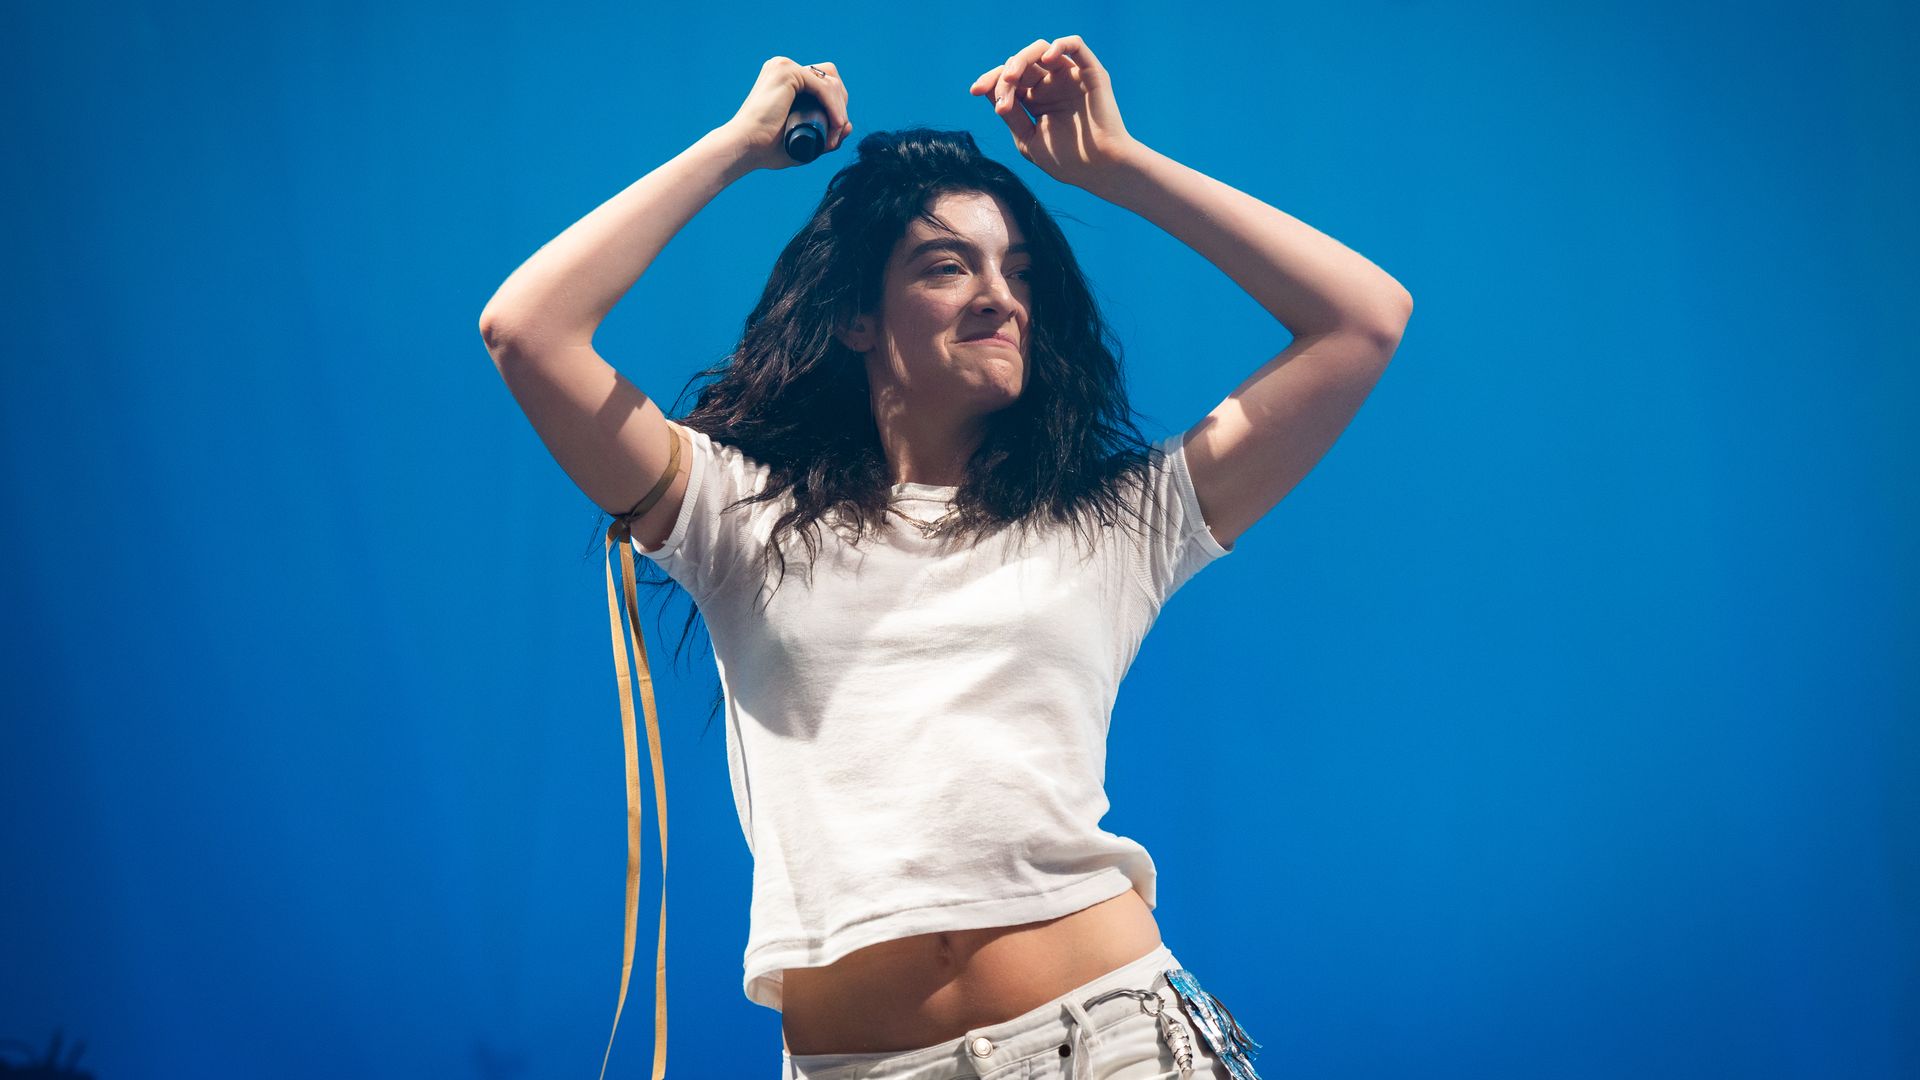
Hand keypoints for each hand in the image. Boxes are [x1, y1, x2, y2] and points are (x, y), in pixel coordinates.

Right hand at [721, 56, 853, 171]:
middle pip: (831, 77)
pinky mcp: (787, 72)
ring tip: (834, 135)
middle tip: (837, 133)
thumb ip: (826, 135)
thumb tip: (849, 125)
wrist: (745, 148)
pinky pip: (824, 87)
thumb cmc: (767, 149)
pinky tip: (837, 124)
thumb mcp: (804, 141)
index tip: (835, 132)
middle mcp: (784, 67)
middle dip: (841, 105)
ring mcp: (785, 66)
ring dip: (840, 110)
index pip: (825, 82)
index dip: (837, 106)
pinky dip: (834, 107)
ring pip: (831, 82)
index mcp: (785, 78)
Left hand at [969, 36, 1142, 191]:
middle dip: (1004, 76)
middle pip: (1020, 64)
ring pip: (1042, 50)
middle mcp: (1051, 84)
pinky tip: (1045, 60)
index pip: (1009, 80)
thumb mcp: (1028, 140)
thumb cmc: (1067, 161)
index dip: (990, 81)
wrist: (1100, 170)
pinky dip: (1059, 45)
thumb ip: (1011, 115)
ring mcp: (1070, 77)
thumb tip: (988, 92)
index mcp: (1035, 100)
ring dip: (1022, 59)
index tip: (974, 90)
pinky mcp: (1090, 73)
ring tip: (1013, 78)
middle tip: (1000, 97)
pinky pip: (1075, 45)